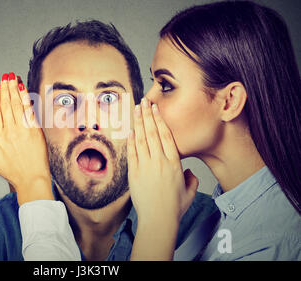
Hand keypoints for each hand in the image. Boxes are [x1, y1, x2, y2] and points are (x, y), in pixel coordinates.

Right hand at [0, 73, 52, 204]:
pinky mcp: (35, 131)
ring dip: (14, 89)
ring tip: (12, 77)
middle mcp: (9, 131)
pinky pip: (28, 111)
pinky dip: (25, 98)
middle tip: (4, 75)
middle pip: (5, 104)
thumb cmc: (10, 169)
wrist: (31, 178)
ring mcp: (22, 130)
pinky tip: (23, 89)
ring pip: (16, 105)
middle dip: (5, 88)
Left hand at [127, 98, 198, 259]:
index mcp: (174, 163)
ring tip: (136, 109)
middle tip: (144, 101)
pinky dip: (130, 140)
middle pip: (152, 132)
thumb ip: (191, 179)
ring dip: (138, 122)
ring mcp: (145, 166)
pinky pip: (132, 153)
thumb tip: (188, 172)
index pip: (166, 135)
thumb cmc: (173, 208)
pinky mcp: (134, 173)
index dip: (160, 119)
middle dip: (147, 114)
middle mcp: (159, 161)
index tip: (156, 108)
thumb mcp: (189, 192)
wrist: (158, 220)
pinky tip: (130, 130)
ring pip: (141, 139)